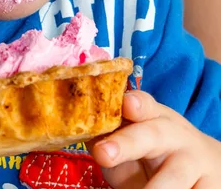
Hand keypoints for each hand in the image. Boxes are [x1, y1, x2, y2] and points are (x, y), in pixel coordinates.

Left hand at [91, 91, 220, 187]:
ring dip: (154, 187)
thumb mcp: (133, 142)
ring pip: (174, 177)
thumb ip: (110, 139)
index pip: (144, 104)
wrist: (206, 169)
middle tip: (103, 154)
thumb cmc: (155, 155)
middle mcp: (173, 134)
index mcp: (151, 116)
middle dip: (127, 143)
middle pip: (152, 135)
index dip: (136, 103)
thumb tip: (76, 131)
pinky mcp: (209, 186)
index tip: (127, 104)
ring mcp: (194, 162)